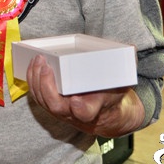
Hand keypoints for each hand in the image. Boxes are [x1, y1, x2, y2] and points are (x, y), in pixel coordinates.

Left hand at [26, 55, 144, 137]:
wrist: (108, 115)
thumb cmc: (112, 94)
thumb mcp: (120, 84)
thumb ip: (122, 69)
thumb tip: (131, 47)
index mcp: (96, 108)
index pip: (87, 112)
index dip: (81, 108)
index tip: (76, 101)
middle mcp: (77, 114)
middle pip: (57, 106)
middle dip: (47, 86)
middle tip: (45, 65)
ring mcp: (63, 113)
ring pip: (44, 102)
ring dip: (37, 81)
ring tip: (37, 60)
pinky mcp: (53, 108)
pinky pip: (39, 98)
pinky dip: (33, 82)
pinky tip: (33, 67)